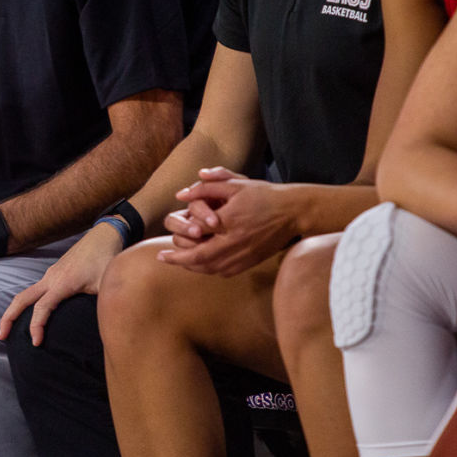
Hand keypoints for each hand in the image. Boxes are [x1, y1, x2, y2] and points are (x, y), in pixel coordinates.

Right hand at [0, 220, 123, 344]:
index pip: (42, 308)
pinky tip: (30, 314)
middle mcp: (51, 278)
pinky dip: (26, 303)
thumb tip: (108, 325)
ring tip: (9, 329)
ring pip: (25, 293)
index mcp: (63, 283)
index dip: (36, 326)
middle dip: (9, 317)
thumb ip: (105, 305)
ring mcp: (50, 275)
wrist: (103, 236)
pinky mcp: (53, 273)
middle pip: (21, 299)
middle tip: (2, 336)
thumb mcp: (108, 284)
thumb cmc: (106, 259)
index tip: (35, 342)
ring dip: (15, 310)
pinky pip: (34, 290)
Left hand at [159, 167, 302, 276]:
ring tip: (178, 262)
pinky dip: (209, 269)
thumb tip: (181, 194)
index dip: (180, 239)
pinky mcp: (250, 262)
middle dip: (178, 261)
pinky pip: (224, 272)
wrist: (293, 212)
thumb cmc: (264, 195)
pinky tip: (201, 264)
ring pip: (211, 268)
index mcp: (229, 222)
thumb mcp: (236, 185)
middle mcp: (235, 242)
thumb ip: (207, 187)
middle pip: (200, 259)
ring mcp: (244, 255)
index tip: (166, 241)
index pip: (197, 235)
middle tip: (162, 258)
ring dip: (192, 267)